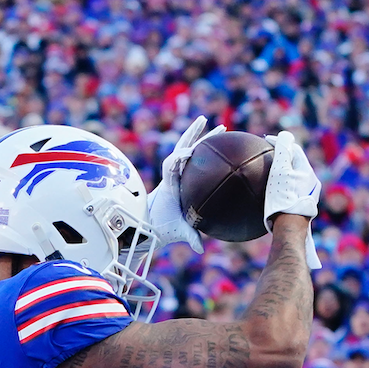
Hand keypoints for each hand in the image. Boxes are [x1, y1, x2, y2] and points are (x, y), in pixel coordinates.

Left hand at [145, 115, 224, 252]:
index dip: (177, 158)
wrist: (150, 226)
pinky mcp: (180, 176)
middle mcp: (170, 175)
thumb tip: (200, 248)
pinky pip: (193, 159)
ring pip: (187, 150)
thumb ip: (189, 237)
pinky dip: (204, 151)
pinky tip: (219, 146)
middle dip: (191, 134)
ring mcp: (175, 173)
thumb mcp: (178, 231)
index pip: (170, 165)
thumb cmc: (162, 228)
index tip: (188, 153)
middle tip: (204, 119)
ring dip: (200, 137)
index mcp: (168, 184)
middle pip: (180, 148)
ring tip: (218, 127)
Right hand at [262, 131, 322, 268]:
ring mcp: (305, 198)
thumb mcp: (281, 171)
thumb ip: (282, 151)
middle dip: (281, 159)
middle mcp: (310, 184)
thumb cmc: (284, 199)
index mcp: (307, 172)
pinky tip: (263, 198)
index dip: (281, 143)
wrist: (289, 229)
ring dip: (279, 175)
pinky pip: (286, 194)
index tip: (266, 141)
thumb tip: (283, 135)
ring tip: (264, 175)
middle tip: (265, 156)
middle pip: (294, 165)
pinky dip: (277, 190)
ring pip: (291, 180)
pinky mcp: (298, 210)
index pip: (294, 150)